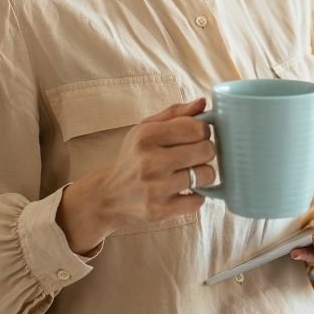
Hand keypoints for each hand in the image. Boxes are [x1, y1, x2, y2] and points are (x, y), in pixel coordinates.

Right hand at [57, 98, 214, 252]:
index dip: (203, 132)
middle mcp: (150, 161)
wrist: (107, 196)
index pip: (197, 127)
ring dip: (203, 175)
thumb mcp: (145, 129)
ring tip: (190, 174)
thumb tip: (203, 103)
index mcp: (147, 136)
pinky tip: (184, 191)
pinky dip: (196, 196)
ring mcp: (155, 188)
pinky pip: (198, 201)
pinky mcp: (160, 211)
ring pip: (206, 175)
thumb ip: (175, 114)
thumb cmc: (132, 158)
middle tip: (194, 156)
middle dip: (205, 152)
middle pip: (206, 150)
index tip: (196, 137)